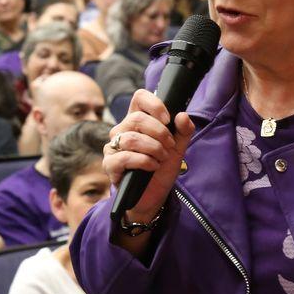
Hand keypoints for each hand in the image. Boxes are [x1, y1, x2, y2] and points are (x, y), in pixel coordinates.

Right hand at [105, 89, 194, 222]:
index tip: (168, 119)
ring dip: (153, 148)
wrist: (154, 196)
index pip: (139, 98)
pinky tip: (153, 167)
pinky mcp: (110, 165)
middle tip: (169, 146)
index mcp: (137, 120)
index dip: (154, 104)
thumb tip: (183, 115)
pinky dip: (144, 161)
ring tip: (162, 158)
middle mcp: (122, 130)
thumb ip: (183, 131)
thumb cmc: (162, 168)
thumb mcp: (178, 149)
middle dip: (159, 133)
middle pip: (136, 118)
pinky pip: (124, 157)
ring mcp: (113, 147)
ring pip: (131, 138)